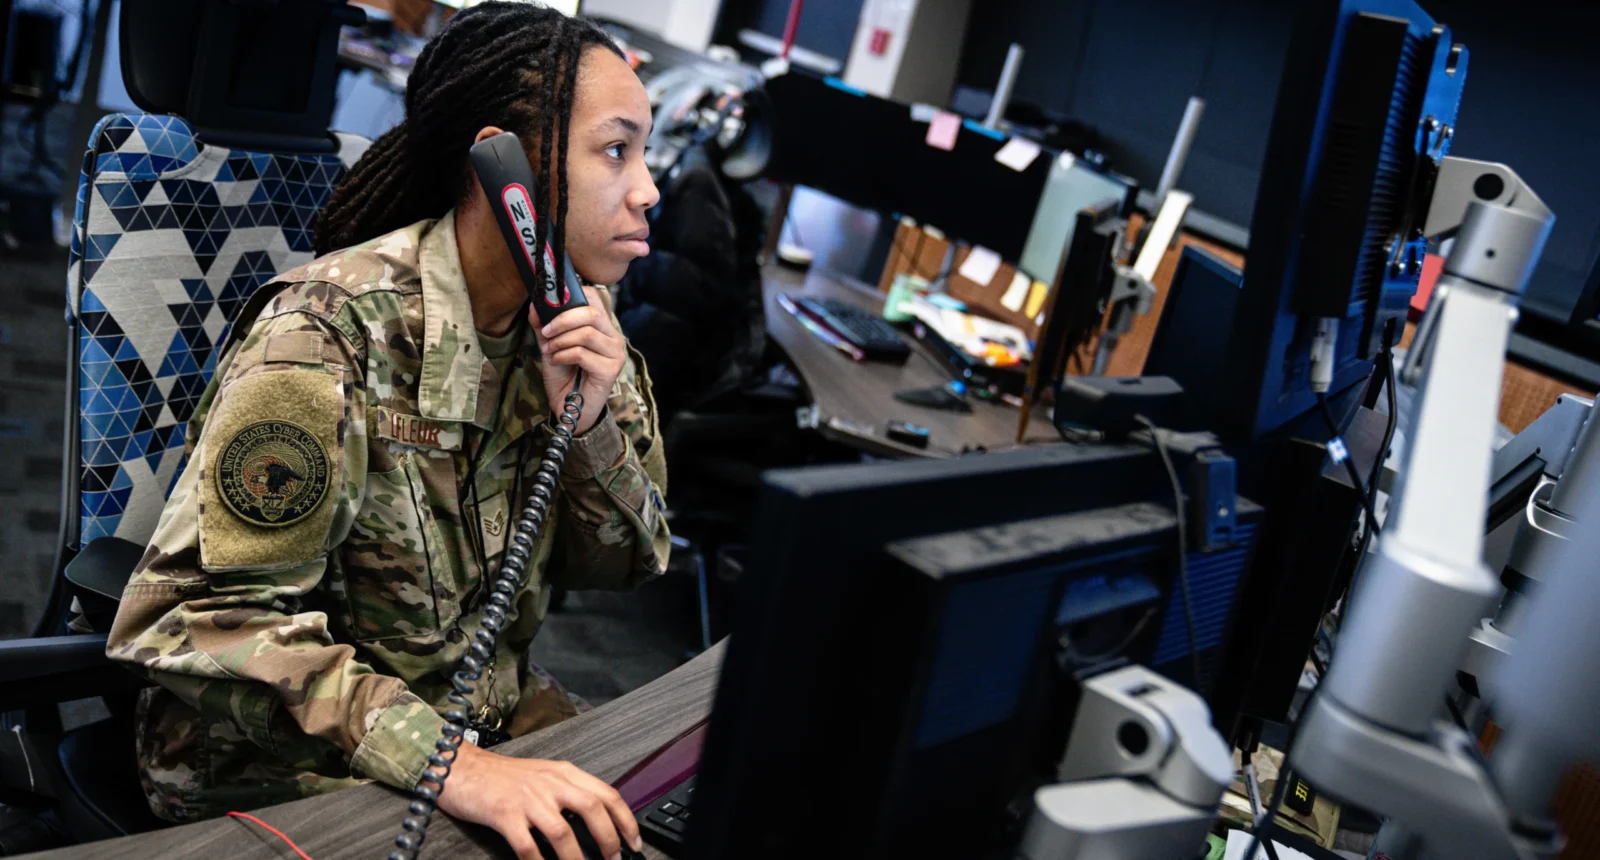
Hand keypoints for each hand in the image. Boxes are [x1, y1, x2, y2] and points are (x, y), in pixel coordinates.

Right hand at [435, 741, 641, 859]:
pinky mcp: (504, 815)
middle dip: (609, 840)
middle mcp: (550, 783)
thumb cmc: (503, 777)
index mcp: (564, 773)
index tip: (634, 842)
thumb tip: (599, 821)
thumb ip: (570, 792)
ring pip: (562, 833)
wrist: (462, 768)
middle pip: (592, 809)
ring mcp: (527, 799)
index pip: (606, 794)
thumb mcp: (544, 776)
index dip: (625, 820)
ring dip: (576, 859)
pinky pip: (528, 847)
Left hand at [534, 285, 624, 435]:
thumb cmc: (564, 376)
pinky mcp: (611, 370)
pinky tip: (557, 362)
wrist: (570, 409)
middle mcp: (614, 338)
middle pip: (592, 313)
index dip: (572, 296)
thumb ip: (544, 325)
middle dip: (562, 320)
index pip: (595, 298)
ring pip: (586, 333)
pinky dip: (563, 355)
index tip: (550, 306)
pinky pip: (582, 353)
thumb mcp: (550, 345)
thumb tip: (535, 304)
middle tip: (545, 331)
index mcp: (603, 327)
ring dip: (561, 341)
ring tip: (550, 351)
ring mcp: (615, 354)